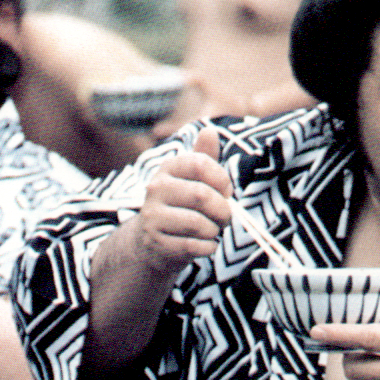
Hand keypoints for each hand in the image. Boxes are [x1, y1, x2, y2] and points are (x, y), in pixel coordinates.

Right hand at [125, 127, 233, 279]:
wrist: (153, 242)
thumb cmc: (182, 206)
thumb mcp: (192, 180)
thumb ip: (204, 158)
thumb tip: (210, 130)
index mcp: (168, 168)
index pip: (201, 164)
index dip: (222, 180)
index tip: (225, 191)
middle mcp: (156, 188)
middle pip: (202, 196)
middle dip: (223, 211)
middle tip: (224, 218)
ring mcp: (153, 216)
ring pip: (199, 224)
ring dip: (215, 231)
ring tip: (211, 231)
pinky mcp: (156, 243)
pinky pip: (194, 246)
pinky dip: (208, 248)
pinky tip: (205, 245)